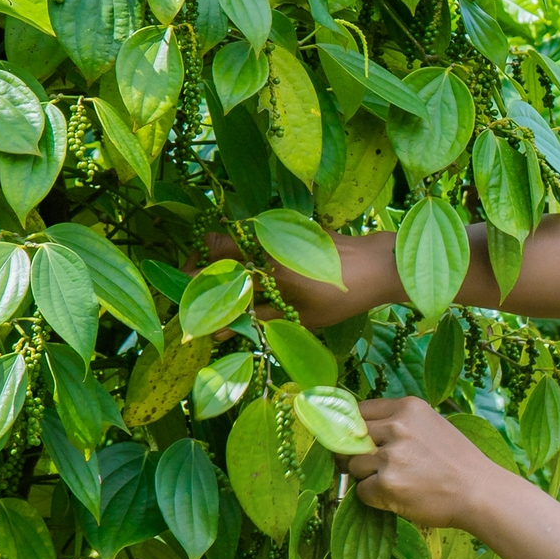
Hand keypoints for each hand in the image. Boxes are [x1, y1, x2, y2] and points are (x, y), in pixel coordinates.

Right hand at [203, 230, 398, 327]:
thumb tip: (219, 332)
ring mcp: (276, 231)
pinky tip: (245, 271)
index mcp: (267, 268)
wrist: (377, 265)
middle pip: (214, 243)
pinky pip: (253, 235)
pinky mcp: (287, 226)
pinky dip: (241, 250)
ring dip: (219, 257)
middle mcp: (266, 243)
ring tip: (218, 283)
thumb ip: (258, 320)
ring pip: (232, 237)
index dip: (192, 280)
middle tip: (194, 286)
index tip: (182, 296)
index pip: (214, 267)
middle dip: (199, 263)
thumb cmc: (341, 298)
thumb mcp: (301, 318)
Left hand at [345, 397, 503, 528]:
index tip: (359, 443)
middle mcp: (397, 426)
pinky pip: (361, 491)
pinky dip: (374, 498)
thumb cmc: (459, 463)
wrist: (480, 493)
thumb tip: (361, 432)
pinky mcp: (387, 483)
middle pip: (350, 438)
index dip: (355, 430)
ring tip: (394, 484)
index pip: (359, 411)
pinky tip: (398, 498)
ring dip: (366, 478)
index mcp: (408, 407)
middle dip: (354, 455)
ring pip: (353, 465)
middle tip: (373, 469)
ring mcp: (391, 455)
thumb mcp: (432, 426)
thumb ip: (400, 424)